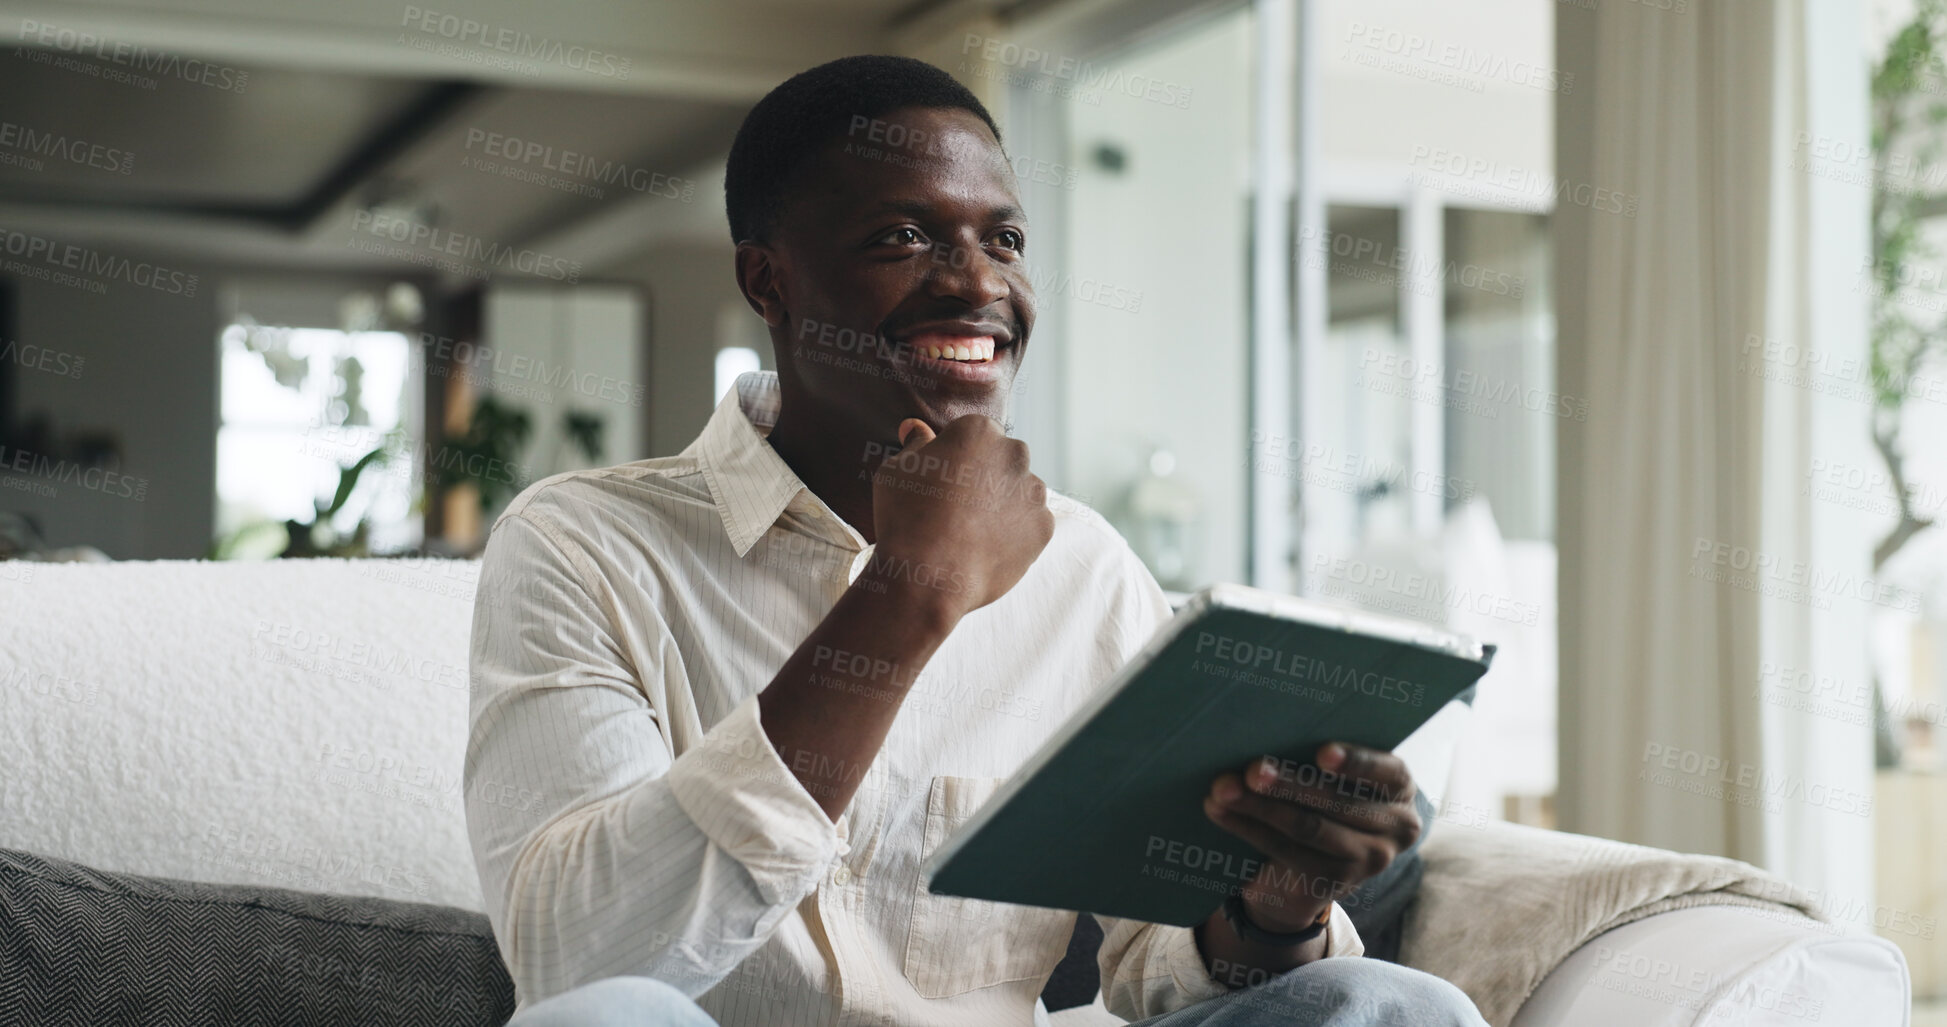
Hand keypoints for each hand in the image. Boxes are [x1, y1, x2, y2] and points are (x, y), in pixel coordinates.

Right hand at [869, 415, 1053, 620]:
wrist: (928, 577)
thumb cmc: (906, 518)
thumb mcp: (897, 471)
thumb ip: (916, 445)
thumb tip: (916, 429)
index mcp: (979, 431)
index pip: (973, 435)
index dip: (956, 458)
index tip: (942, 481)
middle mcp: (1015, 454)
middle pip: (1002, 460)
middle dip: (985, 476)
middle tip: (957, 507)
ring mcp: (1034, 492)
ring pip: (1020, 492)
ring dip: (1003, 504)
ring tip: (972, 532)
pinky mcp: (1044, 527)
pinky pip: (1030, 524)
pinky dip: (1014, 533)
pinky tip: (987, 548)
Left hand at [1202, 744, 1419, 932]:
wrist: (1307, 866)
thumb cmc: (1319, 797)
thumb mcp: (1331, 775)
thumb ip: (1317, 758)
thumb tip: (1267, 728)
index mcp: (1400, 786)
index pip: (1386, 771)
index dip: (1355, 761)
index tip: (1321, 752)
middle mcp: (1397, 825)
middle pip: (1337, 801)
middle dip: (1288, 783)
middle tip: (1250, 770)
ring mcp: (1371, 860)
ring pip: (1309, 827)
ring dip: (1259, 807)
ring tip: (1222, 789)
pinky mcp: (1337, 882)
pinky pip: (1287, 850)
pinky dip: (1248, 828)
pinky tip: (1220, 812)